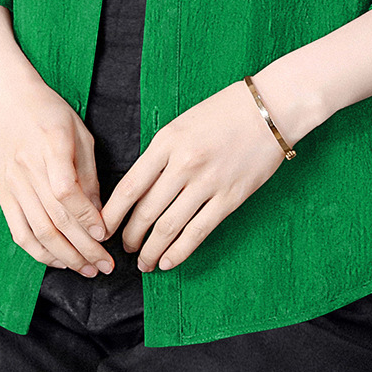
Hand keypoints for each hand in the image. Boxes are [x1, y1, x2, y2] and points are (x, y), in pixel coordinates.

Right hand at [0, 75, 114, 276]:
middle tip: (106, 266)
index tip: (106, 234)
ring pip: (38, 232)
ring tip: (87, 269)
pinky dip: (39, 252)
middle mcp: (28, 169)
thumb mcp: (78, 132)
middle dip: (84, 249)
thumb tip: (99, 212)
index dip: (87, 217)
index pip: (66, 192)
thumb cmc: (48, 111)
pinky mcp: (3, 195)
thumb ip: (89, 172)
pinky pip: (19, 232)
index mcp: (50, 147)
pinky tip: (59, 261)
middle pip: (55, 220)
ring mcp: (12, 185)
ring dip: (65, 257)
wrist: (4, 100)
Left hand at [99, 79, 289, 272]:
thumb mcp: (181, 124)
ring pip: (169, 227)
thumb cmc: (223, 112)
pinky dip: (179, 252)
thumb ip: (160, 155)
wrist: (269, 109)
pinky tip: (168, 262)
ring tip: (144, 262)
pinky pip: (198, 232)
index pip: (130, 186)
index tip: (103, 228)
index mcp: (166, 142)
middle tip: (125, 247)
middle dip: (130, 236)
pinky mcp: (230, 198)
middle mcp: (184, 164)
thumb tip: (139, 191)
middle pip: (146, 211)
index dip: (112, 214)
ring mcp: (208, 183)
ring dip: (151, 250)